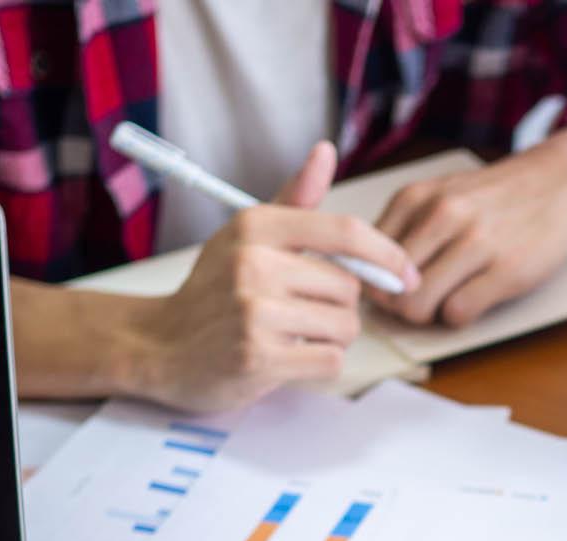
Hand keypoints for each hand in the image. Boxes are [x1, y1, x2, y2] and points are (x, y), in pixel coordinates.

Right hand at [128, 142, 418, 411]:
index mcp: (256, 226)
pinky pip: (330, 360)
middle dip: (341, 307)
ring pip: (345, 326)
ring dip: (332, 337)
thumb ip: (294, 201)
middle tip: (305, 314)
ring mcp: (255, 312)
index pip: (345, 232)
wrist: (160, 347)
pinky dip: (320, 363)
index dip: (387, 254)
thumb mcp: (247, 236)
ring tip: (295, 335)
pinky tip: (290, 358)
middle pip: (349, 288)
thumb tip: (326, 151)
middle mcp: (254, 264)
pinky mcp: (259, 357)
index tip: (406, 273)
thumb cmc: (214, 291)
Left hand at [369, 134, 566, 326]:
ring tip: (443, 303)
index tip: (390, 289)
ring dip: (426, 316)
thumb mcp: (439, 194)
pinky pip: (457, 313)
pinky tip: (470, 302)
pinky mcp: (505, 270)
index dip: (374, 283)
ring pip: (418, 304)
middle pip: (389, 288)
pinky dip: (458, 317)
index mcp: (416, 199)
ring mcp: (475, 243)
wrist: (559, 180)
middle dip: (397, 305)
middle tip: (417, 303)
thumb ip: (405, 228)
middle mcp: (441, 216)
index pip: (367, 259)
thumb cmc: (494, 197)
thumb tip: (370, 276)